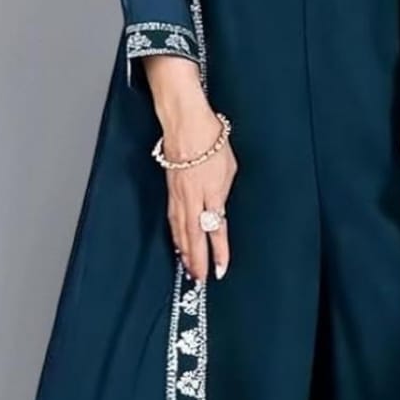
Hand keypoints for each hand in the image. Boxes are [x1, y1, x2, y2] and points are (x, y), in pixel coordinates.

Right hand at [143, 56, 236, 281]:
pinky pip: (173, 217)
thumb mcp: (229, 167)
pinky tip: (177, 241)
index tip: (221, 268)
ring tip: (189, 267)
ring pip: (181, 229)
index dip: (218, 251)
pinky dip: (175, 233)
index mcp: (211, 193)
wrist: (184, 121)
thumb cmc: (210, 138)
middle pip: (194, 236)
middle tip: (201, 278)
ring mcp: (178, 194)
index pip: (216, 230)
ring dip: (185, 250)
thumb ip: (223, 191)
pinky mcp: (170, 189)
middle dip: (197, 259)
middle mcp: (192, 198)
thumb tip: (218, 209)